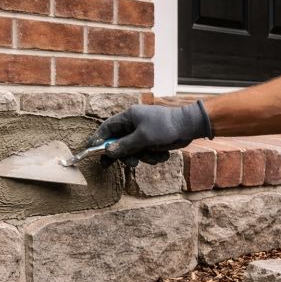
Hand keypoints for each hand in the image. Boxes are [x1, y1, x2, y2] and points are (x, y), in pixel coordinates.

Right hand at [89, 101, 213, 167]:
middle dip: (124, 155)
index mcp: (129, 117)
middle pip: (119, 142)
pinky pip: (145, 153)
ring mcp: (143, 133)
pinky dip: (152, 156)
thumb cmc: (166, 127)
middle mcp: (134, 124)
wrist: (189, 127)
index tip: (91, 150)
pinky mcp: (152, 141)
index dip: (98, 139)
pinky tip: (162, 154)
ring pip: (133, 151)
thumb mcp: (143, 138)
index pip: (107, 127)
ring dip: (142, 157)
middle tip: (123, 164)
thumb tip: (108, 152)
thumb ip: (124, 146)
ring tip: (153, 157)